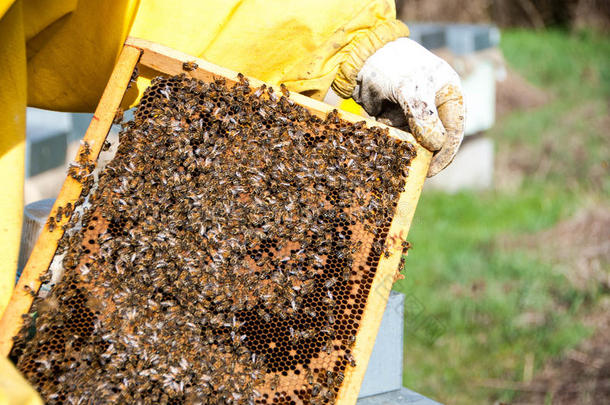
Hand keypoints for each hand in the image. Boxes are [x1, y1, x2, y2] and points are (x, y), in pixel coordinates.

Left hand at [352, 38, 464, 176]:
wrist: (359, 57)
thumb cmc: (391, 66)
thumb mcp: (410, 90)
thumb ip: (424, 118)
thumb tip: (437, 145)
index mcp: (448, 93)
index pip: (454, 130)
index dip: (445, 153)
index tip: (432, 170)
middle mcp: (434, 104)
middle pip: (435, 139)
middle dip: (422, 151)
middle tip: (409, 164)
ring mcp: (414, 111)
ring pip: (414, 140)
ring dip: (402, 143)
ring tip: (389, 134)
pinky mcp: (395, 116)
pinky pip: (396, 135)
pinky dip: (389, 136)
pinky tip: (380, 125)